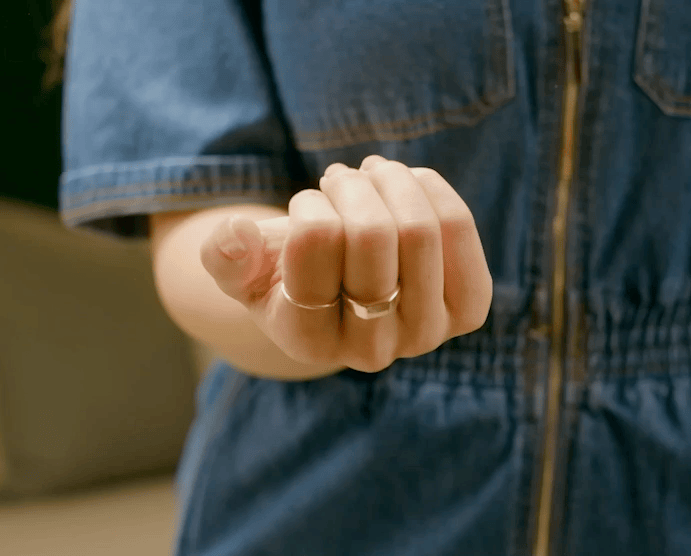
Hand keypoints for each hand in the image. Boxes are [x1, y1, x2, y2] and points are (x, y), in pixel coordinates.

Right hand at [199, 155, 492, 372]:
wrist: (343, 295)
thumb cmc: (287, 273)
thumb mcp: (242, 267)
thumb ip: (224, 256)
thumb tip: (235, 235)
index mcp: (307, 340)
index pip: (316, 243)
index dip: (311, 204)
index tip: (306, 204)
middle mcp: (371, 350)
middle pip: (375, 233)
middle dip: (351, 187)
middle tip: (338, 180)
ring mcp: (425, 334)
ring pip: (421, 228)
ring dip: (389, 181)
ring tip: (370, 176)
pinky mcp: (466, 310)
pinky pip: (457, 228)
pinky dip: (429, 189)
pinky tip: (407, 184)